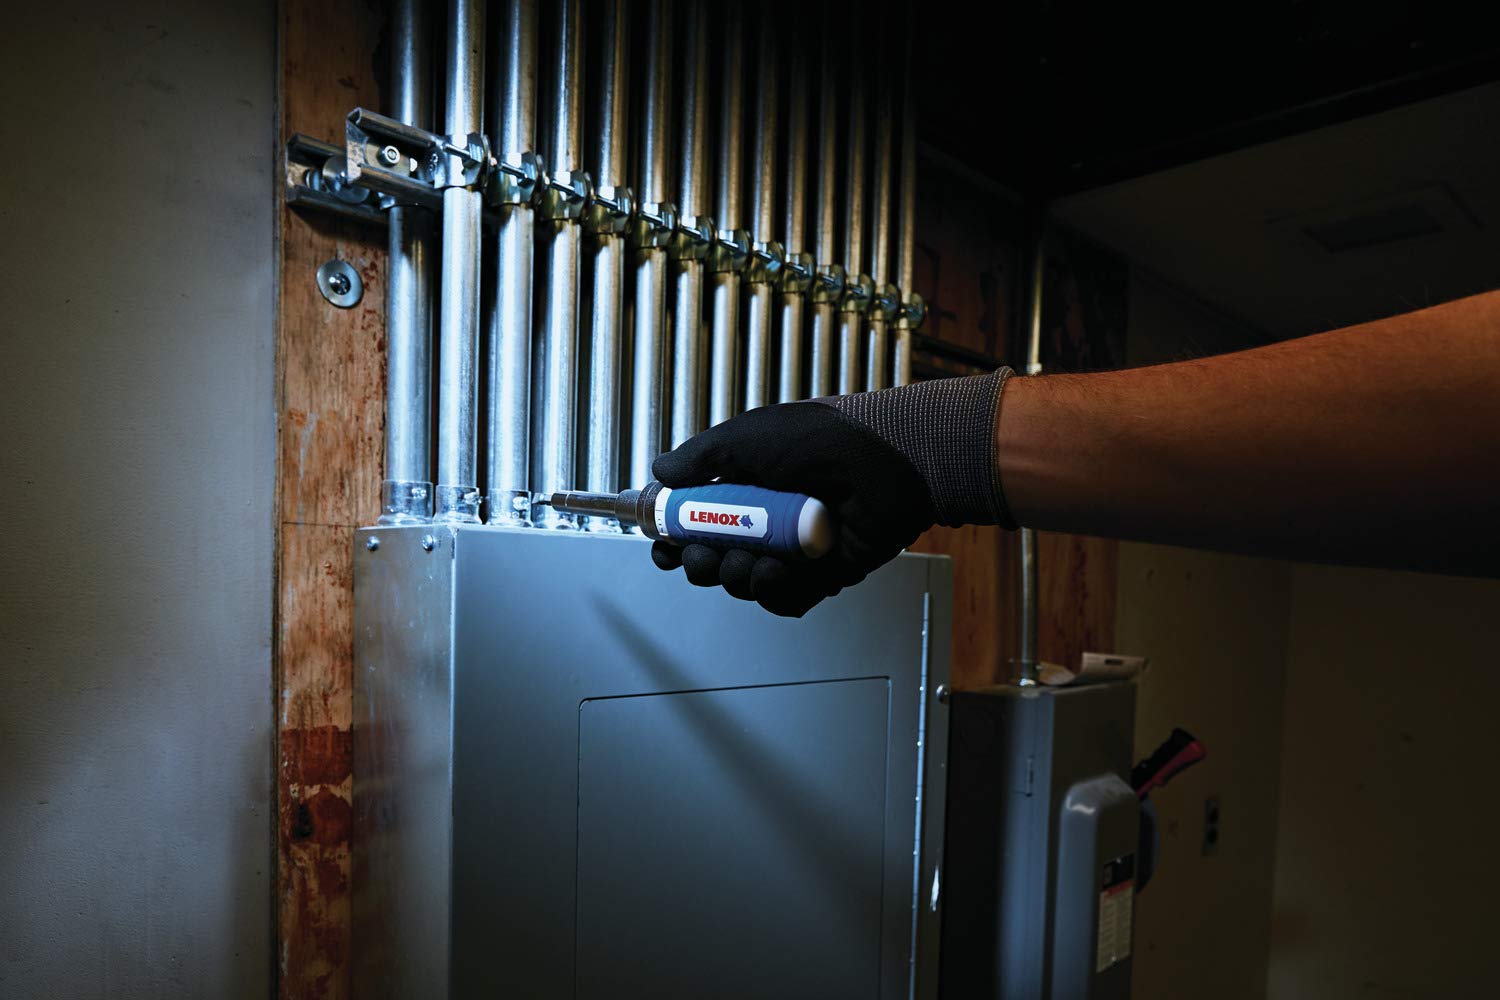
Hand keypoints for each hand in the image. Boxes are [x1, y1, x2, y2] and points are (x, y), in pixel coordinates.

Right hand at [649, 401, 935, 616]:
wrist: (885, 460)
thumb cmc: (823, 439)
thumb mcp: (747, 437)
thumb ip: (700, 457)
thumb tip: (661, 470)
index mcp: (748, 485)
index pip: (698, 519)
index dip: (675, 536)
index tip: (663, 545)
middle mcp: (768, 518)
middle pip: (716, 558)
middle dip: (700, 563)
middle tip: (700, 556)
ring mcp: (794, 548)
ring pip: (746, 582)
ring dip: (735, 577)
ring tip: (744, 561)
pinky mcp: (823, 574)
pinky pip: (786, 598)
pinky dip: (774, 591)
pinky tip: (774, 572)